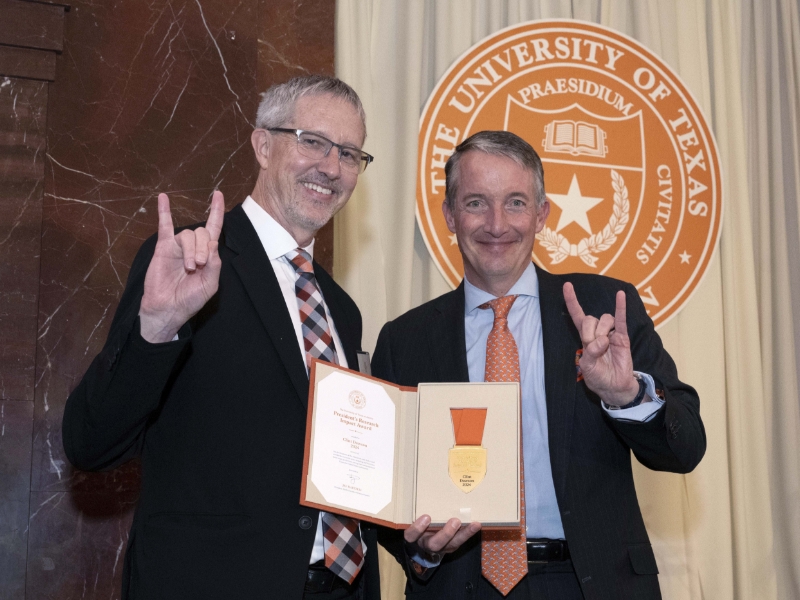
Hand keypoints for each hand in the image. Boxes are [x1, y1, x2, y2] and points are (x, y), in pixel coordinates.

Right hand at [139, 191, 224, 342]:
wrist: (167, 309)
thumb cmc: (190, 299)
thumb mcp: (210, 284)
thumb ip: (215, 264)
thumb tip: (212, 242)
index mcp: (208, 255)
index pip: (214, 228)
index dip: (217, 211)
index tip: (218, 195)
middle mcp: (194, 247)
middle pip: (202, 232)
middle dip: (203, 248)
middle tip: (199, 266)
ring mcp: (178, 246)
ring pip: (188, 234)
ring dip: (191, 250)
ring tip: (189, 267)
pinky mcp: (163, 248)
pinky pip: (164, 226)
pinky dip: (164, 211)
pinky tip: (163, 198)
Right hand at [404, 514, 480, 556]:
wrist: (424, 540)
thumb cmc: (418, 522)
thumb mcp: (414, 516)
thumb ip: (418, 508)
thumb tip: (423, 486)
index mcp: (414, 536)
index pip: (411, 536)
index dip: (417, 529)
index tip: (426, 516)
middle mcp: (427, 544)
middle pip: (434, 544)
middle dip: (446, 533)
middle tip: (455, 521)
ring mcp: (441, 547)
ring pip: (451, 545)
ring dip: (463, 534)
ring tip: (473, 524)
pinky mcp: (451, 546)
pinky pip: (460, 541)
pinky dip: (468, 533)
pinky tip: (476, 524)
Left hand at [563, 282, 640, 405]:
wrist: (614, 387)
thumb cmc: (598, 377)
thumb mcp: (588, 367)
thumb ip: (591, 352)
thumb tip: (603, 340)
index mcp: (585, 338)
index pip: (577, 316)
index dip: (572, 301)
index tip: (567, 285)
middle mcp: (597, 332)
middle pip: (590, 319)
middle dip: (590, 331)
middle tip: (595, 346)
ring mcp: (610, 333)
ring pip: (604, 319)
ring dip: (603, 330)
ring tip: (606, 345)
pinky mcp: (622, 337)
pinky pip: (621, 319)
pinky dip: (621, 307)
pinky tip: (620, 295)